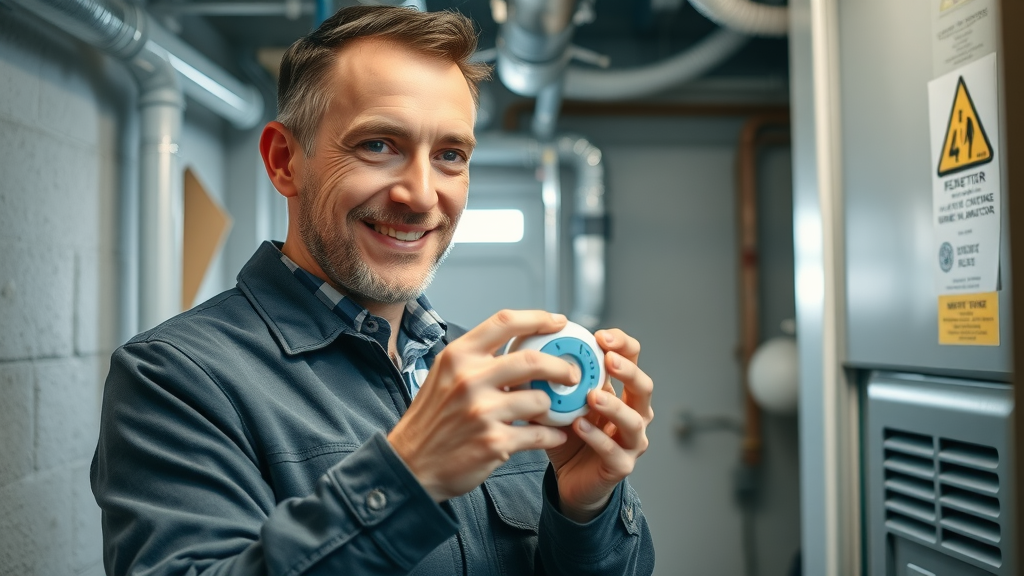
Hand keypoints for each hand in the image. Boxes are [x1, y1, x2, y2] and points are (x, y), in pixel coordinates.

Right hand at [388, 310, 576, 501]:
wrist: (411, 464)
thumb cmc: (433, 419)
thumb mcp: (445, 375)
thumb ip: (477, 358)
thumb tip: (521, 344)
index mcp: (458, 356)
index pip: (505, 322)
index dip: (538, 318)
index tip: (558, 321)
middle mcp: (469, 379)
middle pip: (532, 360)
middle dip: (561, 366)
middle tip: (571, 374)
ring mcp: (482, 411)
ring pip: (540, 399)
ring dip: (551, 407)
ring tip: (550, 412)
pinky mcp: (493, 442)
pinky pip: (539, 434)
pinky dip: (552, 435)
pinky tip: (553, 435)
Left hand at [545, 329, 653, 522]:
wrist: (572, 479)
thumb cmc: (570, 435)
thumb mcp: (563, 402)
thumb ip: (553, 380)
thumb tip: (524, 354)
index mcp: (622, 391)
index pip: (632, 359)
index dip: (622, 345)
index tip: (601, 336)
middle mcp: (634, 413)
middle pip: (643, 387)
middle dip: (628, 371)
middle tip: (608, 360)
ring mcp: (632, 441)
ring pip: (633, 420)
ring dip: (614, 406)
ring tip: (593, 396)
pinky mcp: (622, 466)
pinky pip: (614, 451)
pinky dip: (597, 437)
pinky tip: (580, 426)